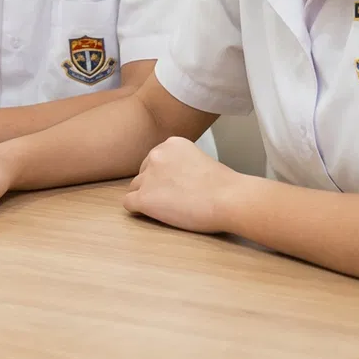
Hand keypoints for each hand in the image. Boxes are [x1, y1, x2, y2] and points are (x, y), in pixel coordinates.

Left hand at [122, 136, 243, 234]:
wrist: (229, 198)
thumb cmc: (223, 186)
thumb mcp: (199, 160)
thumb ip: (180, 164)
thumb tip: (171, 179)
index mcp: (170, 144)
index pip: (155, 160)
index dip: (164, 177)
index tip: (177, 186)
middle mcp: (155, 155)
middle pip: (143, 174)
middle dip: (153, 186)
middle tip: (174, 199)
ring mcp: (148, 176)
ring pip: (135, 188)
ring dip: (147, 198)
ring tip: (169, 209)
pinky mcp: (144, 197)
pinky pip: (128, 204)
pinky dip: (139, 211)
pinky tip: (155, 215)